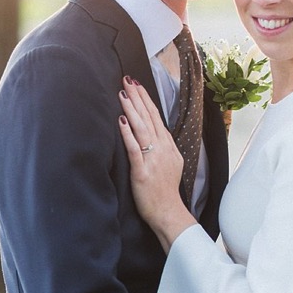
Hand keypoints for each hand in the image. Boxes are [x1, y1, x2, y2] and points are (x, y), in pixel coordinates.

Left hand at [118, 78, 193, 247]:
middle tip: (127, 80)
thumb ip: (161, 149)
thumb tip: (154, 137)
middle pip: (149, 118)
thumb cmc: (166, 192)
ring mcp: (153, 159)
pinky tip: (121, 120)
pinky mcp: (142, 171)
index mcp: (168, 147)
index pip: (156, 118)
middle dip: (138, 97)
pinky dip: (128, 134)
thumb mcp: (170, 165)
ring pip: (142, 128)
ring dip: (132, 109)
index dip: (146, 100)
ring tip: (123, 93)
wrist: (169, 212)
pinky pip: (134, 149)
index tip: (137, 86)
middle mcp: (162, 149)